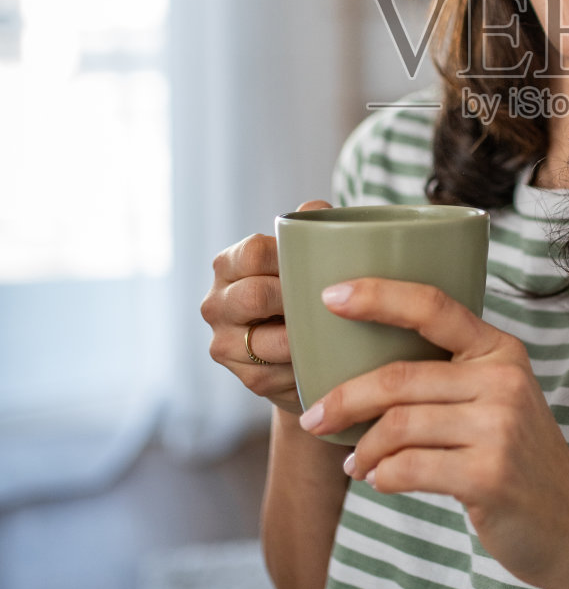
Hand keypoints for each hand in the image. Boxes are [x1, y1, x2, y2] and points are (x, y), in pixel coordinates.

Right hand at [201, 200, 330, 417]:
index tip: (319, 264)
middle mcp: (216, 303)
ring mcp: (224, 343)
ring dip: (302, 337)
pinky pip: (278, 373)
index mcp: (228, 265)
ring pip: (266, 341)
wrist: (302, 349)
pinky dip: (305, 365)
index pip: (254, 252)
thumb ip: (311, 228)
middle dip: (295, 299)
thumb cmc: (304, 290)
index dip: (289, 257)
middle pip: (254, 296)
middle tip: (331, 299)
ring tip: (331, 329)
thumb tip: (313, 210)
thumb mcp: (306, 256)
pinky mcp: (245, 378)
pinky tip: (322, 357)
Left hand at [299, 278, 568, 588]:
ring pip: (398, 425)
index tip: (329, 297)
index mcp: (500, 350)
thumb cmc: (514, 456)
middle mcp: (504, 380)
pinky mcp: (489, 475)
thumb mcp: (496, 398)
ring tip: (355, 463)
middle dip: (344, 399)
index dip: (377, 296)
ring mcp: (500, 428)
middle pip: (399, 377)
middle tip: (313, 418)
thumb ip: (447, 374)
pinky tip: (380, 481)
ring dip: (363, 448)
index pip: (433, 305)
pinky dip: (382, 476)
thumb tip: (355, 368)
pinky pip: (408, 467)